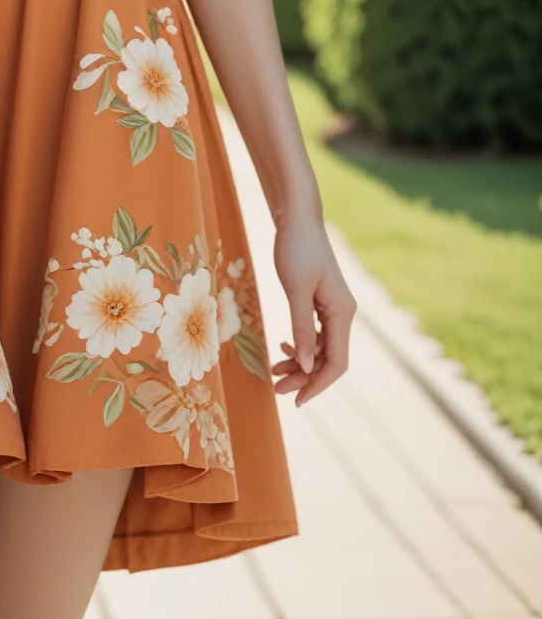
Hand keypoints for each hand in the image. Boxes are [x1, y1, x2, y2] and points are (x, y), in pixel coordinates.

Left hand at [271, 213, 355, 406]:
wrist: (297, 218)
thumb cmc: (296, 249)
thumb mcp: (296, 290)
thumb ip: (302, 328)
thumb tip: (305, 366)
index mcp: (343, 313)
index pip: (337, 362)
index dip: (318, 384)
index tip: (296, 400)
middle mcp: (343, 314)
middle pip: (328, 359)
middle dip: (305, 377)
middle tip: (277, 389)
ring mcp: (333, 309)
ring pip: (320, 349)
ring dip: (300, 363)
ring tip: (274, 372)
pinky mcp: (322, 303)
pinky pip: (315, 335)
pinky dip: (300, 346)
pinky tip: (284, 349)